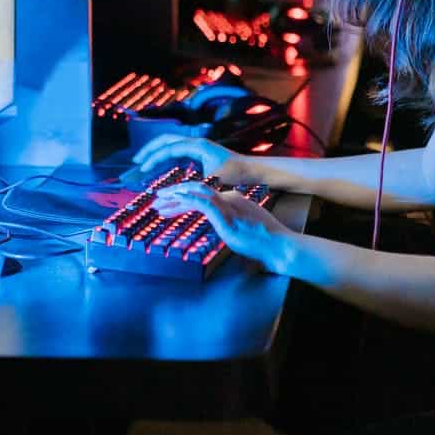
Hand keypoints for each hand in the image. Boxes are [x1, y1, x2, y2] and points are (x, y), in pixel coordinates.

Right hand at [133, 134, 245, 181]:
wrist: (252, 171)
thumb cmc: (235, 176)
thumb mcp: (212, 182)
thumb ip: (192, 187)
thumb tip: (174, 195)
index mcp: (196, 146)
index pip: (168, 148)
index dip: (153, 158)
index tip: (142, 169)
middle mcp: (196, 143)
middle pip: (166, 140)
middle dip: (150, 150)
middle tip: (136, 161)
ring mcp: (198, 147)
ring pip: (171, 145)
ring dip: (157, 153)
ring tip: (143, 164)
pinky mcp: (200, 154)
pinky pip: (178, 153)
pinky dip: (166, 159)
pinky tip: (160, 169)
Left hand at [149, 182, 295, 274]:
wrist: (278, 244)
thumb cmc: (264, 242)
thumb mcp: (243, 230)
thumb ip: (231, 226)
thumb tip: (225, 231)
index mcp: (233, 200)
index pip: (203, 194)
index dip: (183, 199)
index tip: (169, 206)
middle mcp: (229, 198)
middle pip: (196, 190)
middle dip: (174, 194)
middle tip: (157, 200)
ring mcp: (227, 205)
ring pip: (195, 192)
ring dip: (174, 196)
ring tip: (158, 201)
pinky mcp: (225, 214)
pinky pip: (200, 202)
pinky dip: (184, 200)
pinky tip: (172, 202)